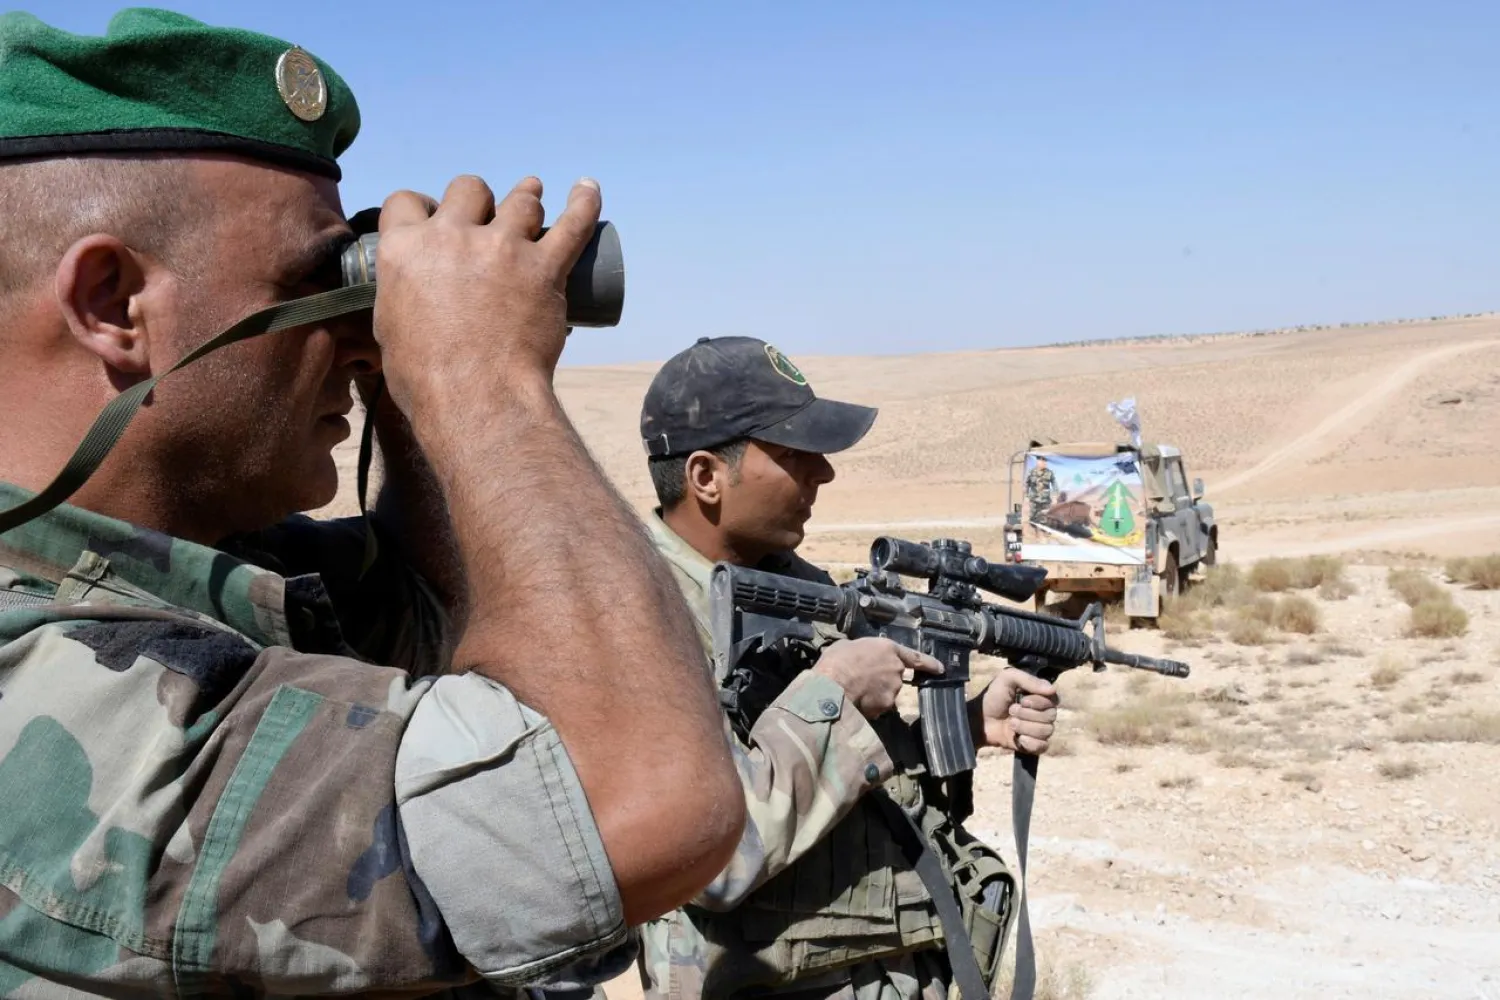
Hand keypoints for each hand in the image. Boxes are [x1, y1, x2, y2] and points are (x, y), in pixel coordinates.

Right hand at [369, 174, 601, 418]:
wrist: (476, 398)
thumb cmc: (426, 378)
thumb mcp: (390, 328)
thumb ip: (401, 296)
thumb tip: (410, 295)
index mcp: (406, 249)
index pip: (406, 201)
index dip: (422, 206)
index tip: (434, 216)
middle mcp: (453, 237)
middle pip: (468, 188)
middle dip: (477, 199)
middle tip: (486, 217)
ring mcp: (502, 248)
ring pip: (520, 201)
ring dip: (526, 198)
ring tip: (532, 196)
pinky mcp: (544, 268)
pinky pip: (574, 223)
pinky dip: (584, 203)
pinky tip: (587, 189)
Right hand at [812, 638, 943, 719]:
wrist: (832, 686)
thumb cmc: (836, 661)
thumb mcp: (848, 646)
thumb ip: (863, 651)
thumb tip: (860, 656)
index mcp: (888, 649)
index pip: (916, 657)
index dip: (929, 664)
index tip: (941, 669)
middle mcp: (896, 668)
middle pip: (895, 676)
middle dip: (882, 679)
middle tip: (862, 679)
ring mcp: (893, 688)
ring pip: (887, 692)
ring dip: (876, 693)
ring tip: (855, 691)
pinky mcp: (886, 705)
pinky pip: (879, 706)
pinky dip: (871, 706)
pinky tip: (856, 702)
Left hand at [976, 669, 1057, 754]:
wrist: (980, 720)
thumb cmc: (993, 698)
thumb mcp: (1007, 679)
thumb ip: (1029, 679)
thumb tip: (1052, 689)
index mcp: (1039, 696)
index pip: (1053, 699)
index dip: (1038, 702)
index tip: (1022, 700)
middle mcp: (1043, 712)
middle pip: (1050, 716)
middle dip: (1027, 714)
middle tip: (1011, 710)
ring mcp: (1039, 729)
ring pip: (1046, 731)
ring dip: (1024, 727)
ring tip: (1010, 723)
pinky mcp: (1034, 745)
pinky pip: (1042, 746)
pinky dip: (1029, 742)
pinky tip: (1018, 738)